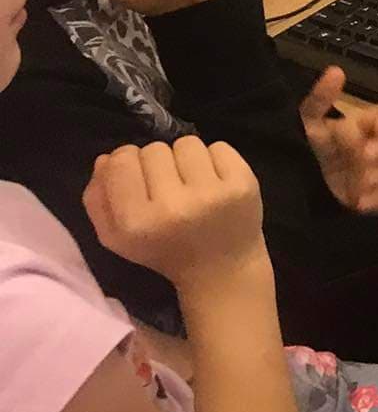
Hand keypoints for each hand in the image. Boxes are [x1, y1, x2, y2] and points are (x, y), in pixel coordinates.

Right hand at [83, 139, 265, 294]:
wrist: (222, 267)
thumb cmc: (164, 250)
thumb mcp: (117, 237)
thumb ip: (99, 199)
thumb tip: (106, 158)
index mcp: (136, 224)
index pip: (121, 161)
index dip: (126, 161)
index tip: (138, 175)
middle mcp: (173, 208)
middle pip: (153, 149)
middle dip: (157, 162)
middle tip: (168, 186)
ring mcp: (212, 194)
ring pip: (186, 143)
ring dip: (185, 158)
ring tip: (191, 183)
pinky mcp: (243, 183)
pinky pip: (219, 146)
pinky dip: (214, 159)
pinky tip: (214, 182)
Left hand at [300, 67, 377, 215]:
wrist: (293, 184)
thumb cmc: (305, 148)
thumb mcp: (306, 121)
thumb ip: (321, 98)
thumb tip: (336, 70)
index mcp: (366, 125)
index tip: (375, 128)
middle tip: (365, 156)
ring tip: (360, 181)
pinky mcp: (375, 196)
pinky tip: (360, 201)